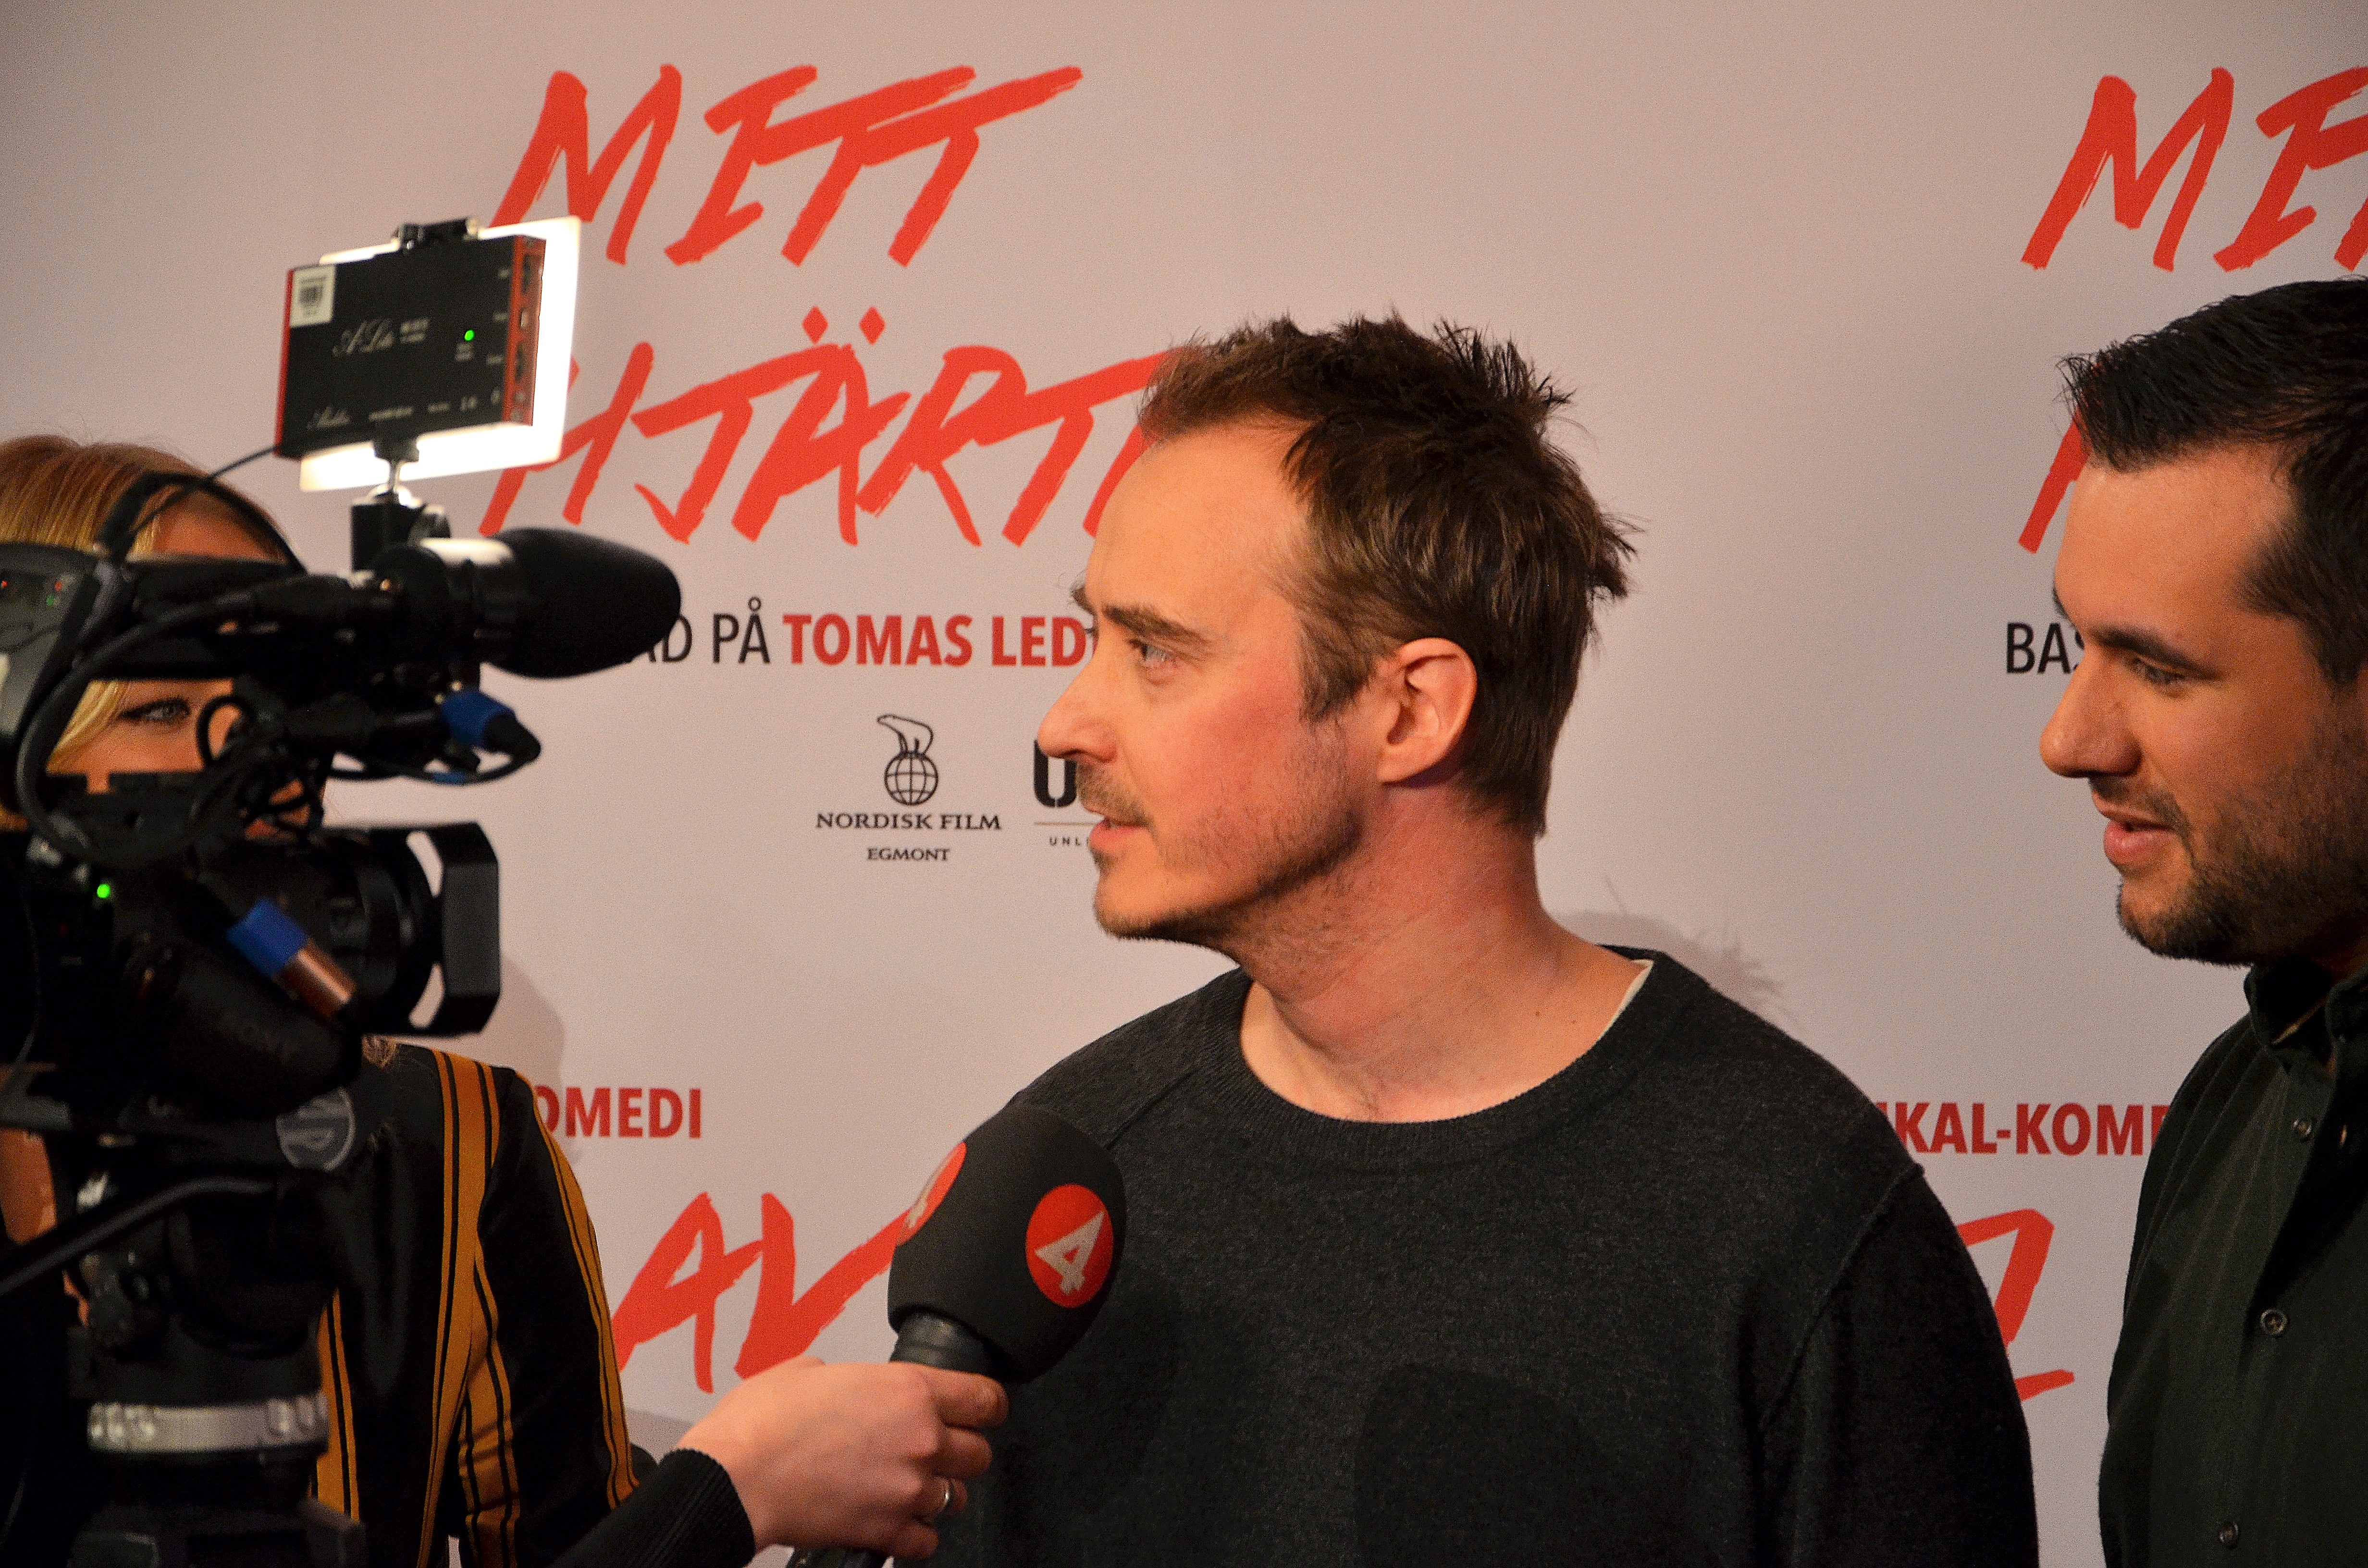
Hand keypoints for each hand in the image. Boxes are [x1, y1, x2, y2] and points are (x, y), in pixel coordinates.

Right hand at [677, 1357, 1006, 1557]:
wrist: (735, 1476)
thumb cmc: (761, 1423)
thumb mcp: (805, 1371)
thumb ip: (844, 1376)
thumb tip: (841, 1382)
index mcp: (907, 1390)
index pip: (984, 1399)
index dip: (987, 1406)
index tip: (983, 1412)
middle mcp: (920, 1438)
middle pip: (978, 1453)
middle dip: (960, 1454)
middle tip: (935, 1455)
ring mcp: (907, 1488)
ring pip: (957, 1498)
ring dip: (938, 1495)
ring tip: (908, 1491)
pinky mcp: (888, 1531)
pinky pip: (927, 1541)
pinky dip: (915, 1536)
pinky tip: (894, 1525)